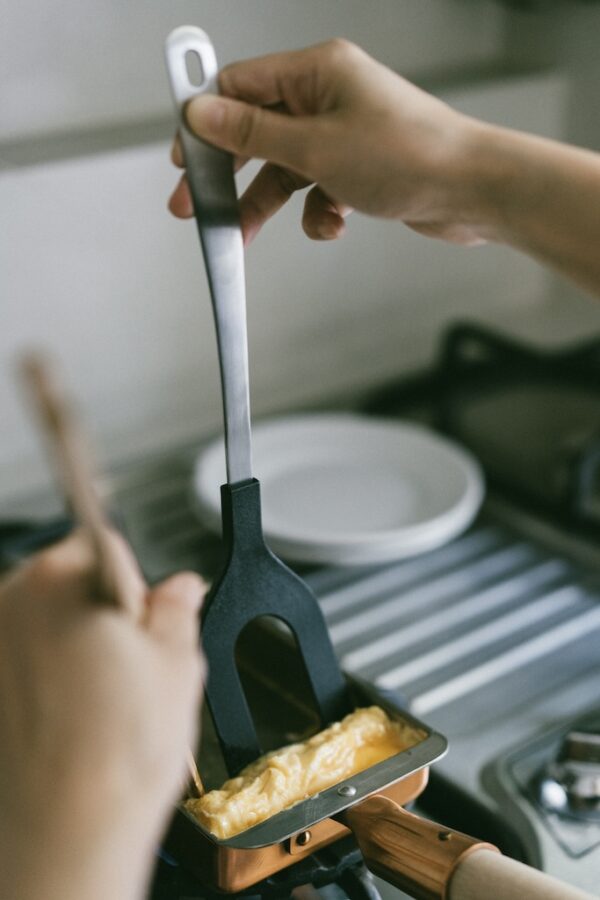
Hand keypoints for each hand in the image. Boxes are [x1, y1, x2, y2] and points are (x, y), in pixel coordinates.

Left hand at [0, 532, 205, 899]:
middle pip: (69, 576)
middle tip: (131, 660)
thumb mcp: (177, 663)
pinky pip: (24, 655)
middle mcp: (12, 601)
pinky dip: (48, 672)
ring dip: (73, 639)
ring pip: (46, 618)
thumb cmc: (116, 755)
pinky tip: (75, 713)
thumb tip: (182, 587)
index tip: (146, 610)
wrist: (65, 830)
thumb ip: (179, 608)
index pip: (105, 540)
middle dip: (102, 607)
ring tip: (103, 696)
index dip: (135, 579)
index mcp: (61, 579)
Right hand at [169, 39, 484, 245]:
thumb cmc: (410, 157)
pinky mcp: (359, 168)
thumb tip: (200, 114)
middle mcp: (329, 98)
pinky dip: (318, 214)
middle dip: (228, 174)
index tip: (181, 158)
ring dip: (267, 204)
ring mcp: (344, 134)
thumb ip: (253, 134)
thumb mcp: (316, 148)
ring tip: (245, 234)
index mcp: (318, 71)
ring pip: (284, 169)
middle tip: (195, 206)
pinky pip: (317, 191)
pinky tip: (333, 224)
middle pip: (256, 133)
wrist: (472, 192)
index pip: (240, 86)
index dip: (205, 122)